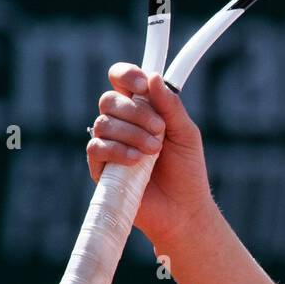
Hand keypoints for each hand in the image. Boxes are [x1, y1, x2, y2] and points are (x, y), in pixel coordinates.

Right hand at [86, 63, 213, 249]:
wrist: (183, 208)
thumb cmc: (186, 170)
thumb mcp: (186, 133)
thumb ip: (170, 107)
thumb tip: (153, 77)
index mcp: (142, 109)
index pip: (122, 80)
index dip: (127, 75)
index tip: (143, 85)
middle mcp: (122, 124)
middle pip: (109, 100)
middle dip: (135, 111)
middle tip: (160, 129)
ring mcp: (109, 145)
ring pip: (103, 123)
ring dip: (132, 133)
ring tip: (155, 150)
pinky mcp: (101, 168)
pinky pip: (97, 148)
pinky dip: (118, 150)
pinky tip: (137, 160)